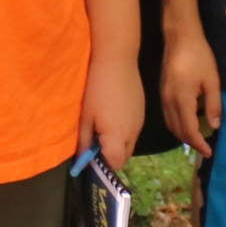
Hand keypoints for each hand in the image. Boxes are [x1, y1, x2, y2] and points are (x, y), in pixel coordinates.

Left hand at [81, 48, 143, 172]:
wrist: (118, 61)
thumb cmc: (97, 89)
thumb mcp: (85, 116)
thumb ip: (84, 141)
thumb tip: (82, 160)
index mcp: (118, 137)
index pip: (115, 164)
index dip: (102, 165)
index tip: (90, 157)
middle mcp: (133, 134)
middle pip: (124, 157)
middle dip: (110, 156)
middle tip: (94, 144)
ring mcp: (140, 123)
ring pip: (129, 144)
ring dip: (117, 144)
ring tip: (103, 128)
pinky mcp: (142, 113)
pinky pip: (133, 132)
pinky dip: (124, 132)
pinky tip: (113, 115)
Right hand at [160, 28, 221, 160]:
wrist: (180, 38)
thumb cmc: (199, 56)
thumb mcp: (212, 81)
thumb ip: (213, 105)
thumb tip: (214, 126)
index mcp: (182, 100)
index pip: (189, 131)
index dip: (199, 144)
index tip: (209, 152)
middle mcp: (169, 102)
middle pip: (177, 131)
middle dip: (191, 143)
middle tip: (205, 148)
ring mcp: (163, 97)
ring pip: (170, 125)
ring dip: (182, 135)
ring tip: (197, 139)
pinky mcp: (162, 92)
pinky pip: (167, 116)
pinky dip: (177, 125)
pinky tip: (187, 123)